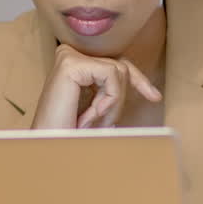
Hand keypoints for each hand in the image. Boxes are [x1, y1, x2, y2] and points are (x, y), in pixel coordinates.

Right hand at [30, 44, 161, 128]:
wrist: (48, 149)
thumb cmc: (70, 134)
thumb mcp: (99, 110)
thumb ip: (114, 93)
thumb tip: (149, 89)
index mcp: (74, 64)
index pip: (115, 64)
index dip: (138, 80)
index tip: (155, 97)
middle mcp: (69, 54)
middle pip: (120, 66)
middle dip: (121, 98)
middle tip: (105, 122)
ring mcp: (69, 57)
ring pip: (119, 71)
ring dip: (113, 102)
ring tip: (94, 120)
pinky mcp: (71, 64)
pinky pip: (111, 75)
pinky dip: (109, 99)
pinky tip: (91, 115)